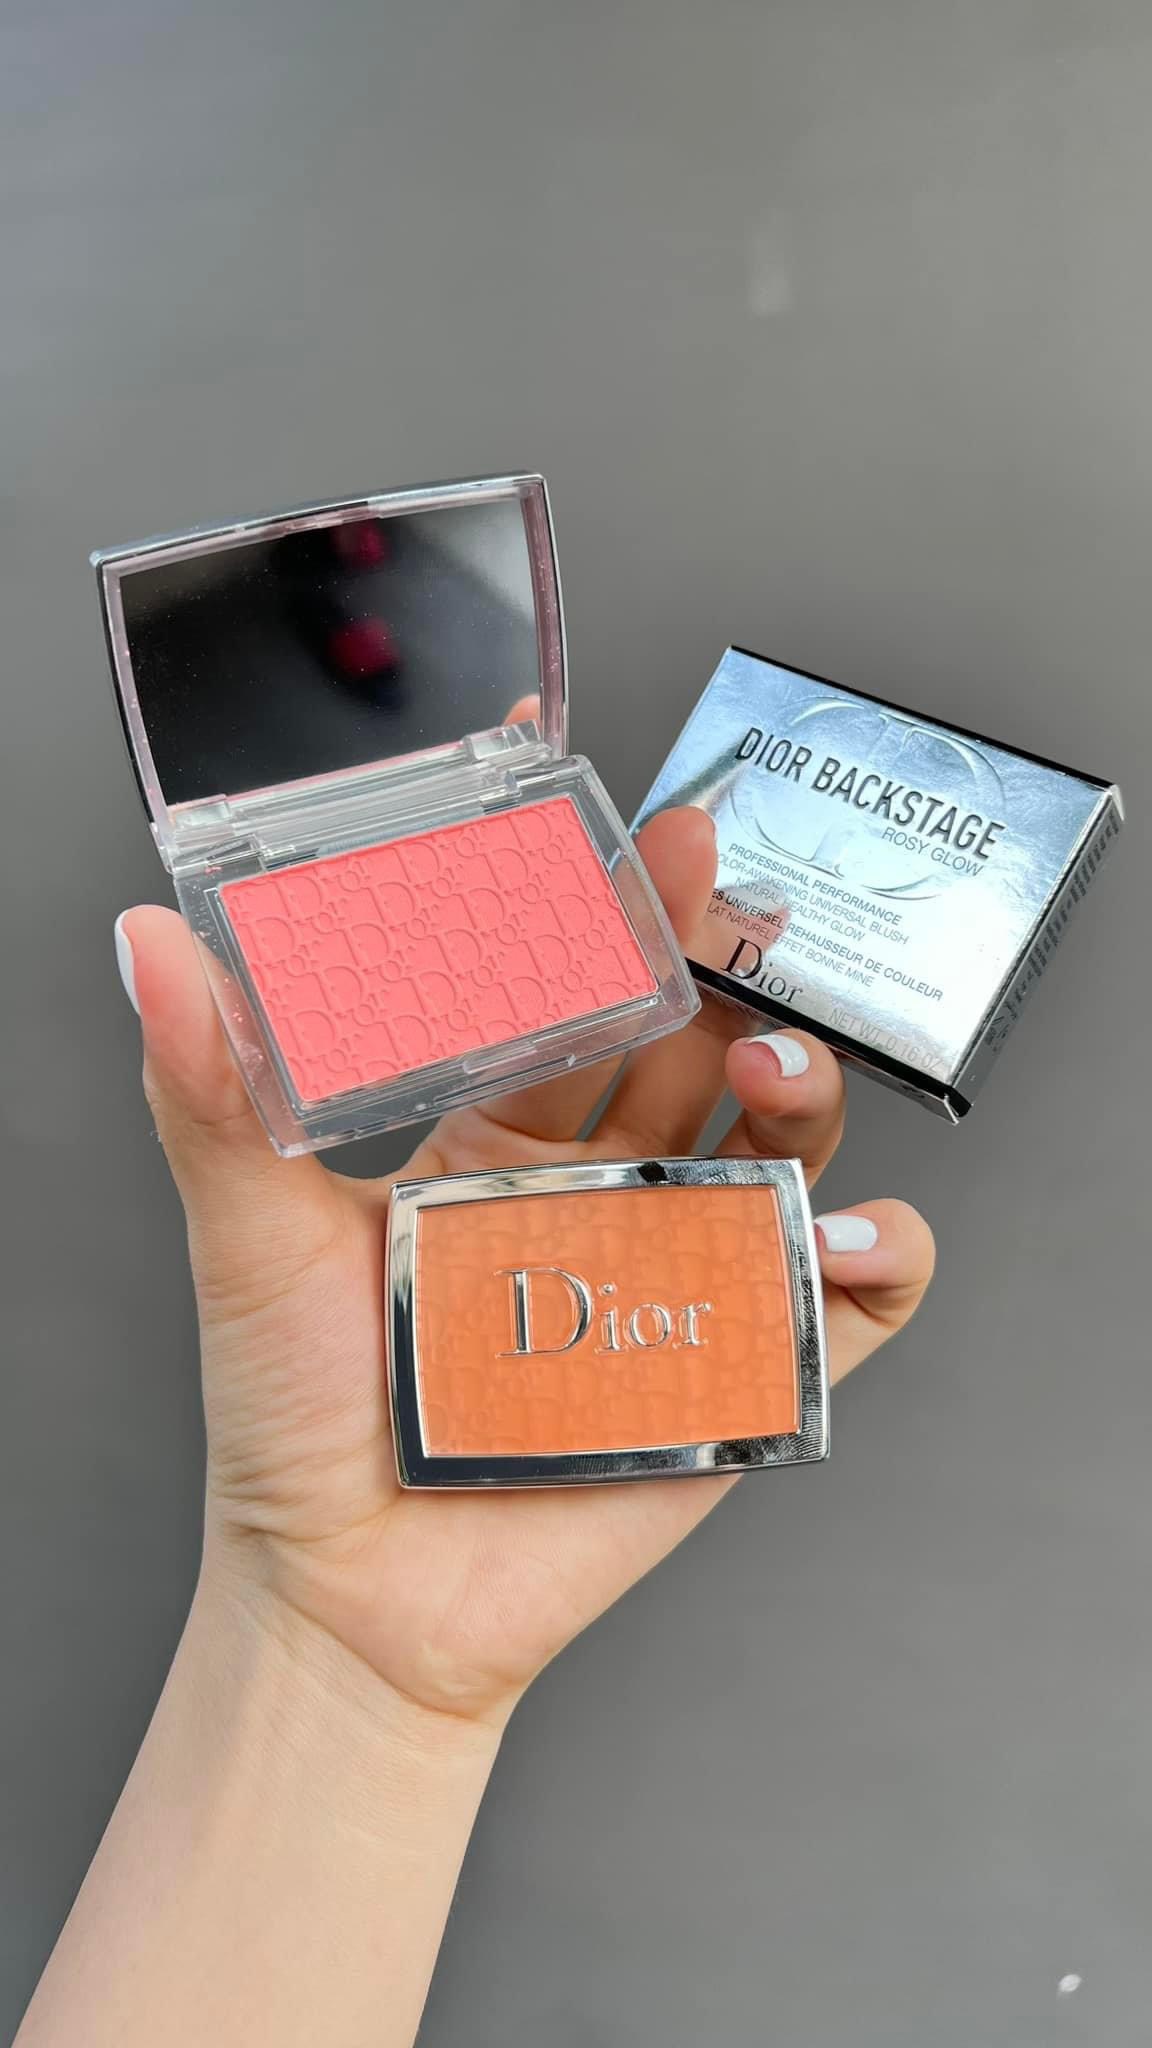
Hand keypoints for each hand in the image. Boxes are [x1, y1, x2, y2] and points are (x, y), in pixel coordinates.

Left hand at [116, 807, 932, 1727]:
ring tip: (781, 1067)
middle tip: (745, 911)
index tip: (654, 837)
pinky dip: (871, 1256)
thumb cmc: (296, 1423)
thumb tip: (146, 941)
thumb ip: (212, 1089)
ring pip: (774, 1152)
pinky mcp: (733, 1375)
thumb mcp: (251, 1237)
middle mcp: (595, 1195)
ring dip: (805, 1093)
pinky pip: (838, 1304)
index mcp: (495, 1144)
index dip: (624, 916)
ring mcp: (672, 1278)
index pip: (579, 1000)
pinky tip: (842, 1231)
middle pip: (693, 1055)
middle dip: (731, 975)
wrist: (352, 1600)